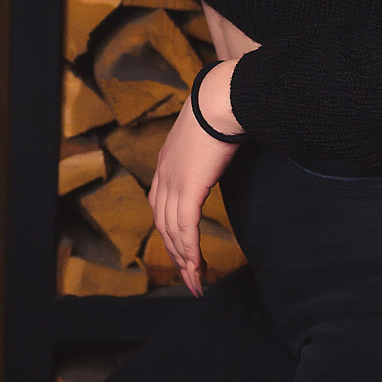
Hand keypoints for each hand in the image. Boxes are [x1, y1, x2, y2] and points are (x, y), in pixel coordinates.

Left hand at [148, 58, 244, 297]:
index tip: (183, 252)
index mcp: (166, 164)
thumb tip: (220, 149)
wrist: (218, 100)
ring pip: (173, 232)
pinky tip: (196, 266)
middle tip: (190, 278)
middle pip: (164, 226)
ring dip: (185, 260)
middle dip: (176, 255)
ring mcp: (173, 184)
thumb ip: (205, 150)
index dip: (171, 233)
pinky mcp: (188, 190)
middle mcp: (164, 177)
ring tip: (196, 281)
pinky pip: (186, 229)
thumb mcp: (206, 135)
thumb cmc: (219, 111)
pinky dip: (190, 251)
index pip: (161, 208)